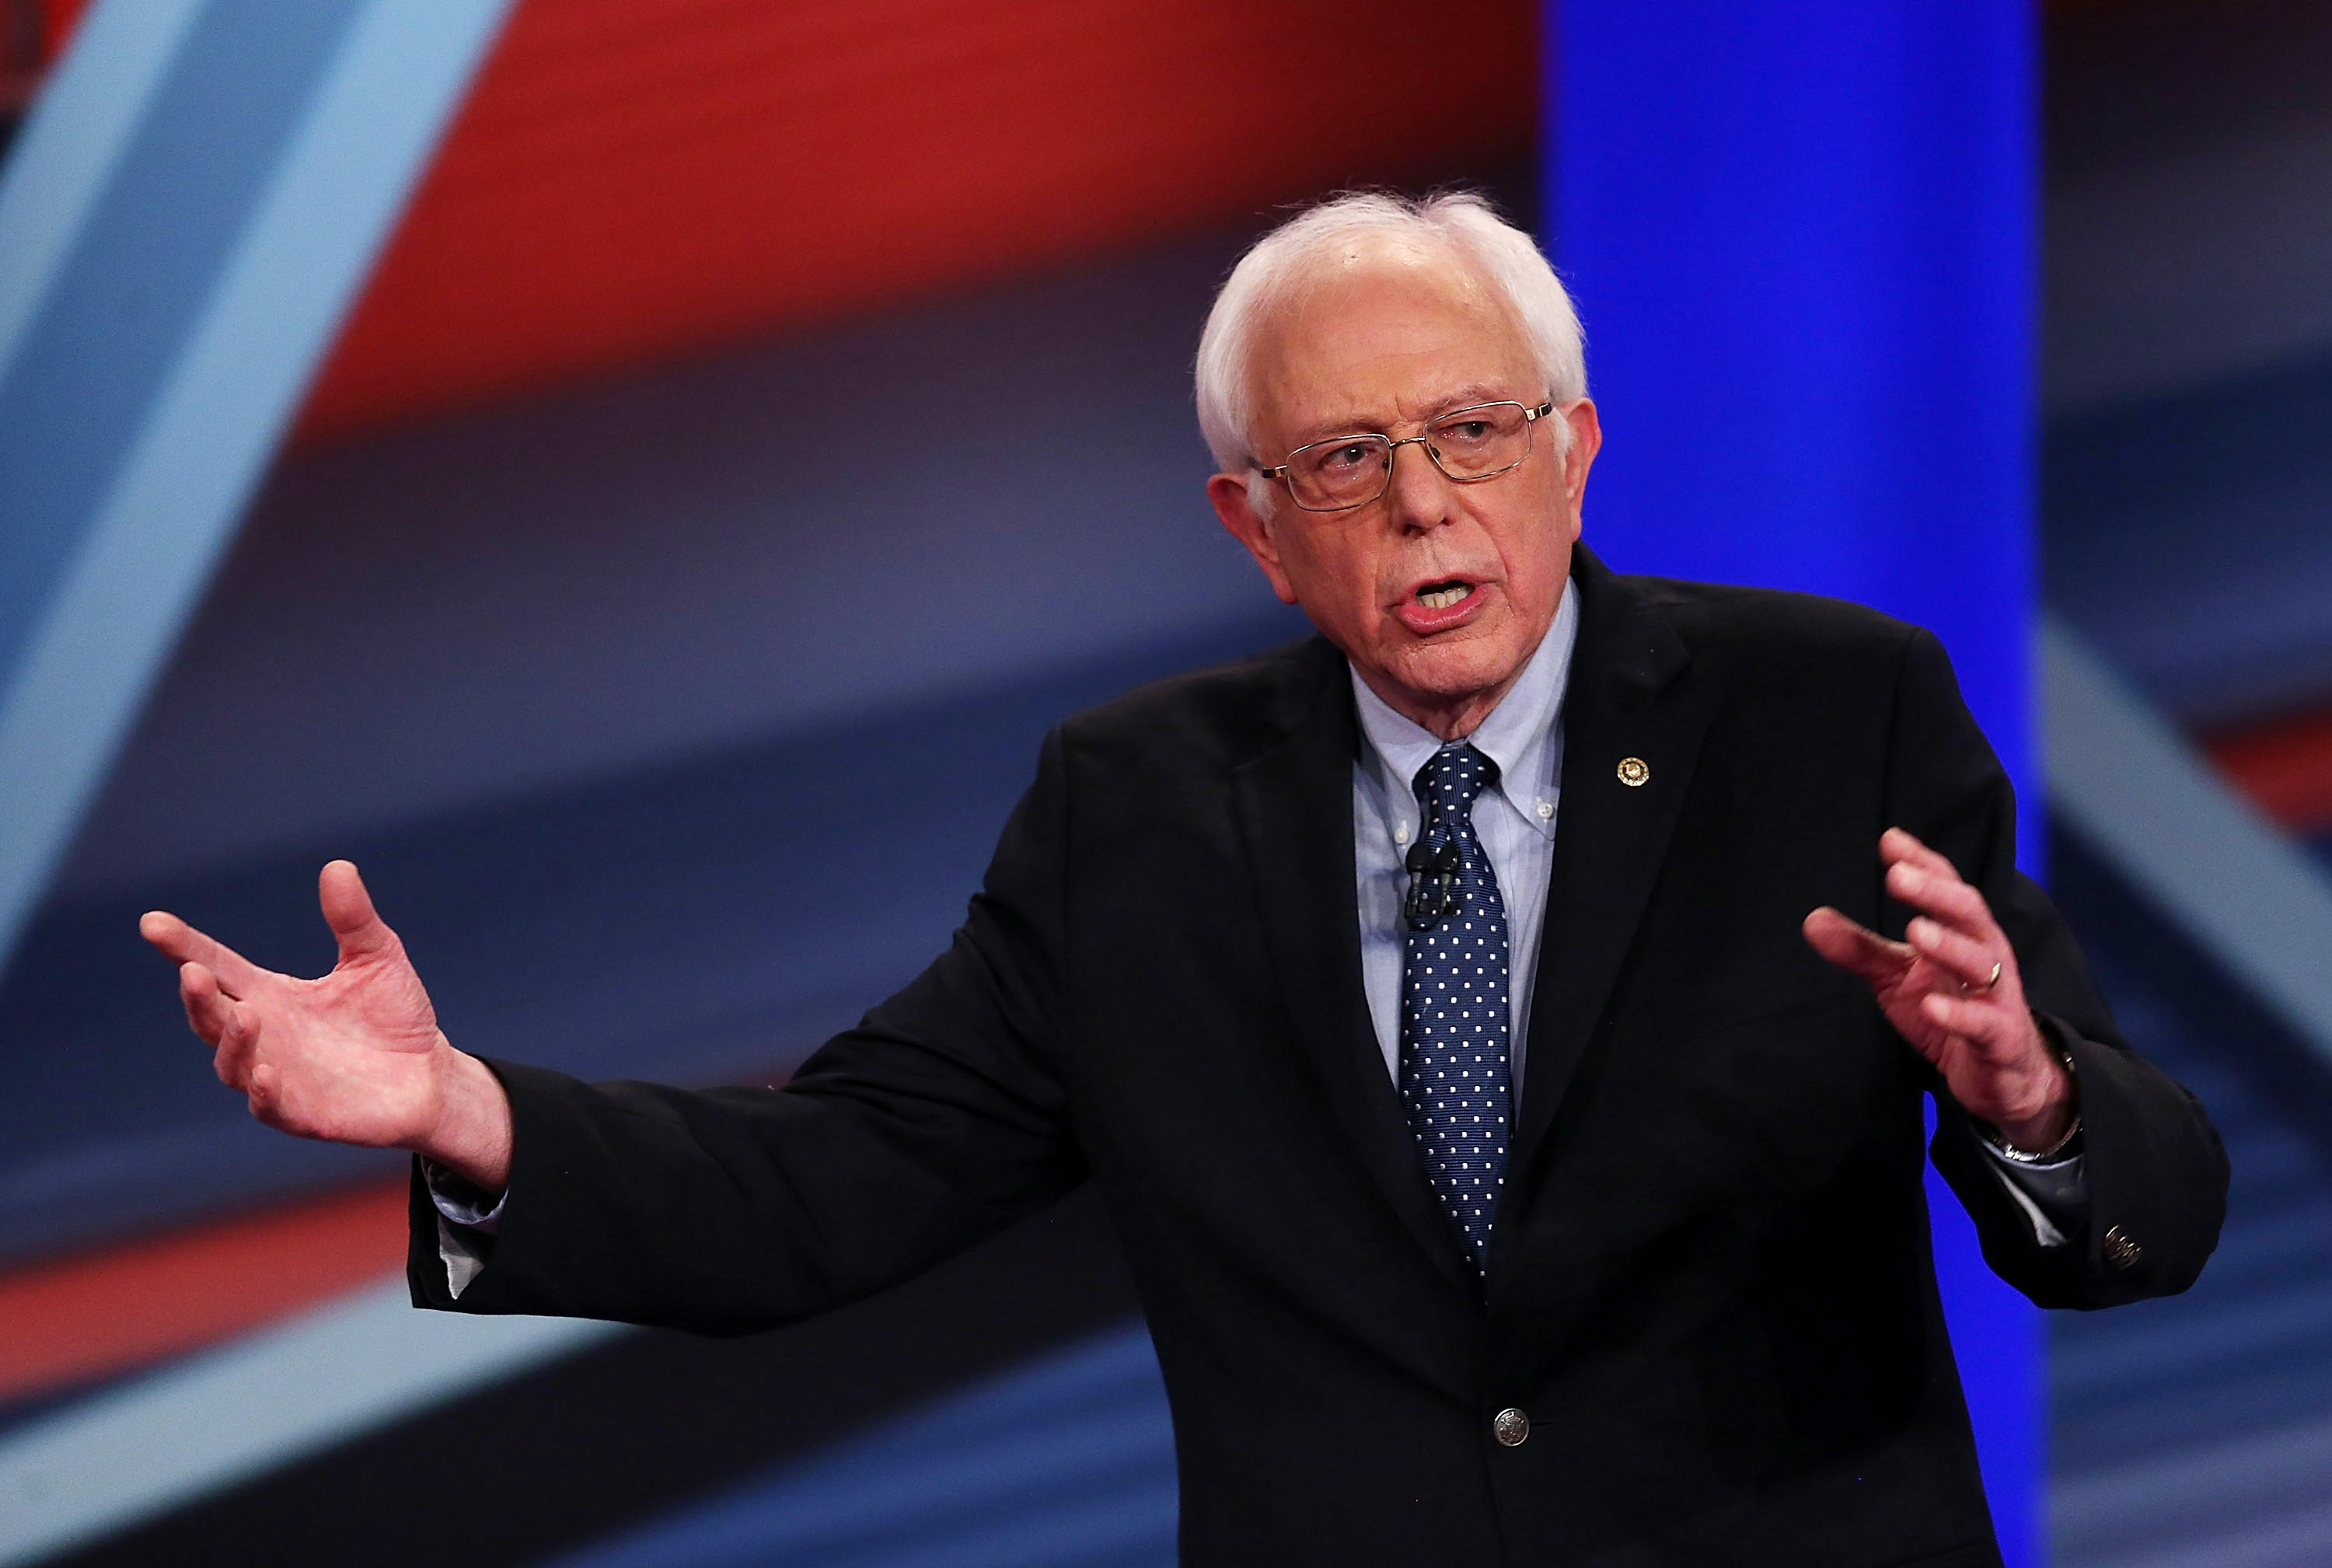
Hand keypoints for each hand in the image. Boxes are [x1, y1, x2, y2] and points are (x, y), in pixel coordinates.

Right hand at [140, 860, 512, 1191]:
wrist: (429, 1076)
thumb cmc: (394, 1016)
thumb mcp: (376, 957)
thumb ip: (353, 918)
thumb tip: (338, 866)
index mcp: (270, 995)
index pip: (217, 966)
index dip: (183, 946)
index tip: (152, 923)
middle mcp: (263, 1036)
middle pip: (211, 1017)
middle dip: (198, 997)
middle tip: (191, 971)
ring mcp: (277, 1078)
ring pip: (232, 1063)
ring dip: (233, 1041)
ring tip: (246, 1015)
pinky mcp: (303, 1114)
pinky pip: (271, 1108)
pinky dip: (264, 1092)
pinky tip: (267, 1073)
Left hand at [1802, 828, 2074, 1150]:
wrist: (2003, 1076)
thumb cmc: (1951, 1011)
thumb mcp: (1899, 977)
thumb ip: (1860, 949)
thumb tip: (1811, 919)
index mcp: (1963, 934)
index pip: (1947, 888)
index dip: (1923, 863)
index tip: (1890, 840)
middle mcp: (1986, 957)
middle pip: (1968, 914)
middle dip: (1935, 893)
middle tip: (1897, 876)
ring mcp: (1998, 997)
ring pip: (1981, 964)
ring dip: (1949, 946)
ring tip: (1915, 930)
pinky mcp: (2001, 1040)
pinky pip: (1984, 1024)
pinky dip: (1959, 1014)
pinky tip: (1931, 1006)